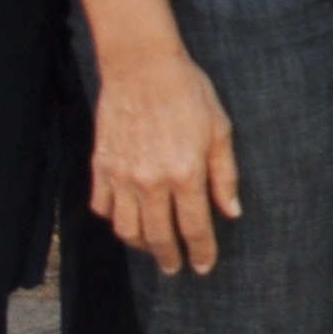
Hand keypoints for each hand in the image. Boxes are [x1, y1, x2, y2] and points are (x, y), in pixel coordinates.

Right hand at [93, 45, 242, 272]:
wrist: (142, 66)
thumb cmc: (188, 93)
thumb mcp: (220, 129)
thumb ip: (226, 175)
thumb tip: (232, 212)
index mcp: (185, 173)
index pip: (194, 227)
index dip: (201, 252)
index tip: (203, 267)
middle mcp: (150, 182)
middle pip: (157, 236)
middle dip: (168, 257)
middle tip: (175, 267)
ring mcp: (121, 176)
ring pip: (126, 229)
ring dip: (140, 244)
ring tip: (151, 247)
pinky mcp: (100, 166)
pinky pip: (102, 206)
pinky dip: (113, 218)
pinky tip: (126, 217)